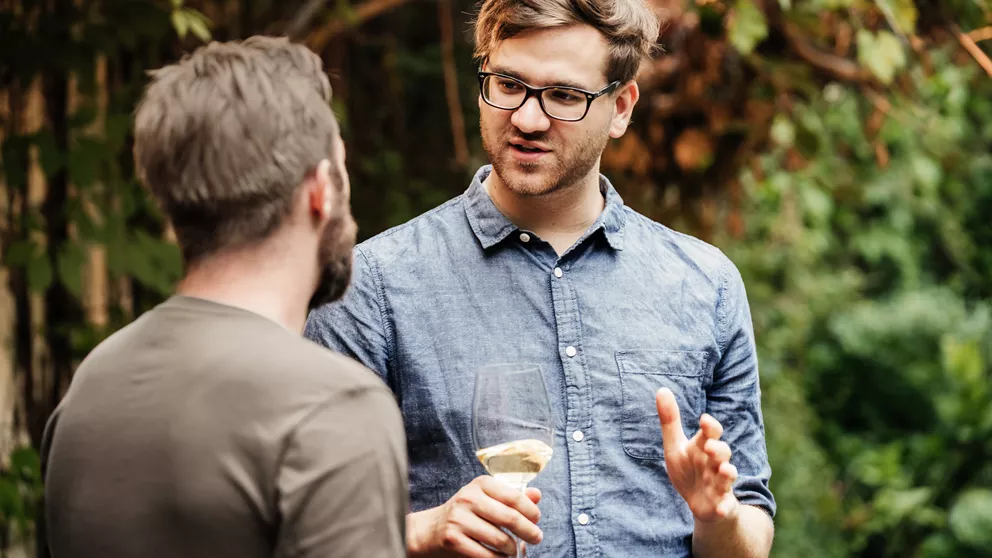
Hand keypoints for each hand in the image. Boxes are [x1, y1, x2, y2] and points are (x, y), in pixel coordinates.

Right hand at [407, 475, 542, 556]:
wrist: (431, 529)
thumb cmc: (466, 513)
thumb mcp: (487, 499)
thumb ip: (512, 496)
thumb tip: (537, 495)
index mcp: (481, 484)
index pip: (514, 496)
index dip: (530, 510)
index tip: (536, 519)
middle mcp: (468, 498)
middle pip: (509, 518)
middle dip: (529, 531)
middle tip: (537, 538)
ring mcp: (459, 519)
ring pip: (500, 539)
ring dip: (513, 549)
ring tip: (515, 550)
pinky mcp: (453, 539)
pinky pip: (485, 555)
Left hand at [656, 387, 739, 522]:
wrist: (701, 504)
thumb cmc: (688, 471)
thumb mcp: (676, 447)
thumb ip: (670, 421)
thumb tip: (661, 389)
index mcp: (704, 447)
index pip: (711, 433)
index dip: (709, 427)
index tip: (703, 420)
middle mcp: (715, 463)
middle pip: (722, 453)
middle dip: (718, 449)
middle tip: (709, 446)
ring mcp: (721, 484)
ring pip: (728, 476)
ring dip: (727, 473)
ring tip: (724, 470)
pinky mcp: (723, 504)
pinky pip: (727, 506)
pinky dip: (726, 506)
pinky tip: (721, 507)